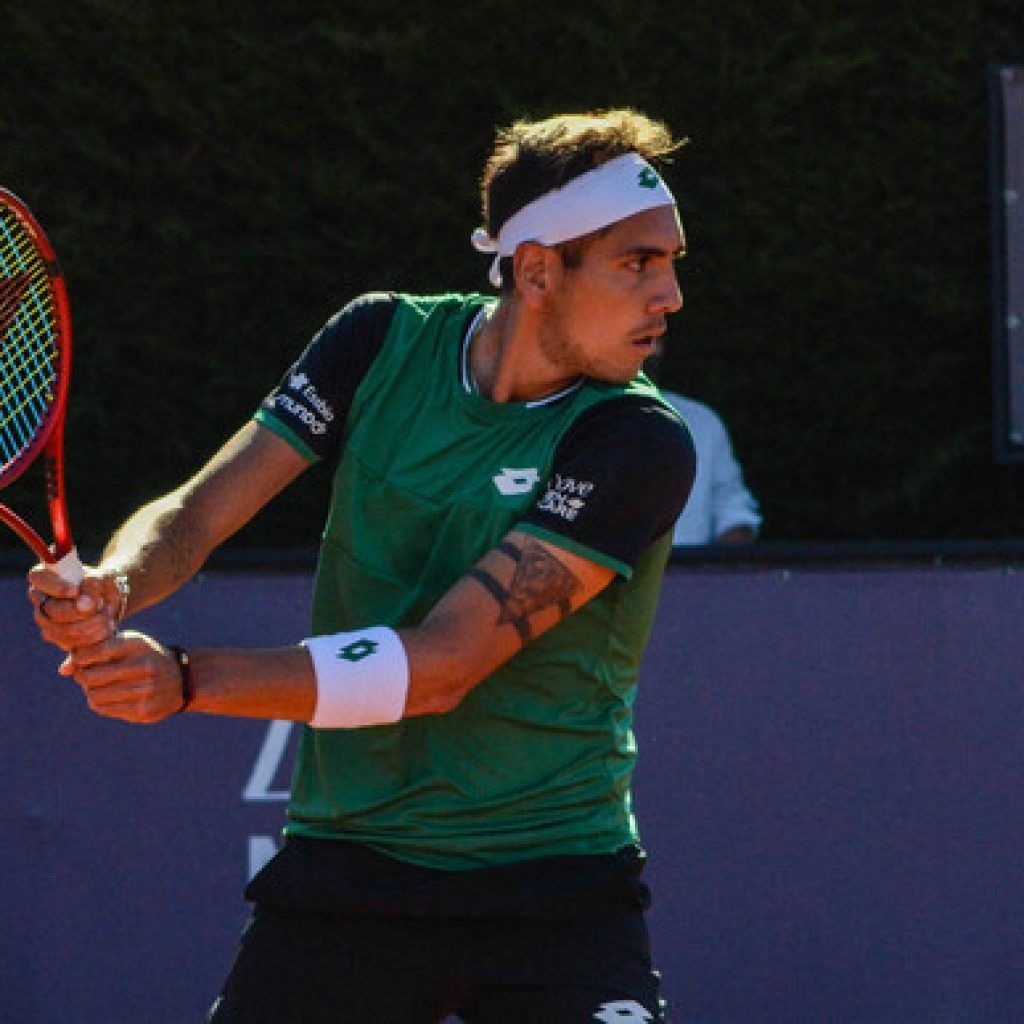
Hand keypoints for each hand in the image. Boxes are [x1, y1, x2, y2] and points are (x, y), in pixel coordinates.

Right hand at [27, 563, 124, 650]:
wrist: (108, 603)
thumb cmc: (102, 585)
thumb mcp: (103, 578)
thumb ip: (94, 582)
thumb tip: (85, 585)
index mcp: (45, 577)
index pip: (38, 578)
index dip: (57, 587)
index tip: (76, 591)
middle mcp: (40, 599)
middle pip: (53, 610)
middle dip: (82, 610)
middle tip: (102, 605)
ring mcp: (45, 620)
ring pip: (63, 629)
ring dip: (91, 624)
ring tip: (108, 615)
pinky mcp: (55, 636)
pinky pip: (70, 642)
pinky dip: (92, 637)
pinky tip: (106, 628)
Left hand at [63, 630, 184, 723]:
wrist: (183, 680)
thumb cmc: (146, 657)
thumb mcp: (129, 644)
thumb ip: (96, 650)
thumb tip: (63, 670)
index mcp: (140, 646)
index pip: (98, 650)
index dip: (81, 657)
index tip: (80, 659)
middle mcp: (145, 667)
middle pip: (92, 676)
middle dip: (82, 676)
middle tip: (85, 675)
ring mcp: (145, 691)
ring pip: (95, 696)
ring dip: (90, 691)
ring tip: (96, 686)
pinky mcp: (143, 711)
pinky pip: (105, 709)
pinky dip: (99, 703)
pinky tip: (107, 696)